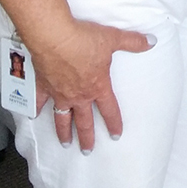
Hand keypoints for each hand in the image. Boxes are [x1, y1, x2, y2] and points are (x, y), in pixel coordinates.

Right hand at [30, 19, 154, 151]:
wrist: (55, 37)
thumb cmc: (85, 39)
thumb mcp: (114, 39)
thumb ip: (133, 42)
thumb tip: (152, 42)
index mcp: (97, 86)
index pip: (109, 109)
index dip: (113, 123)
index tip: (115, 136)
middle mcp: (79, 95)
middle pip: (84, 121)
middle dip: (87, 137)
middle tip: (87, 151)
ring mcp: (59, 93)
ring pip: (62, 118)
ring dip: (64, 131)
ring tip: (65, 143)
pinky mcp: (43, 86)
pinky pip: (39, 102)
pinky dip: (36, 109)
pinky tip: (35, 116)